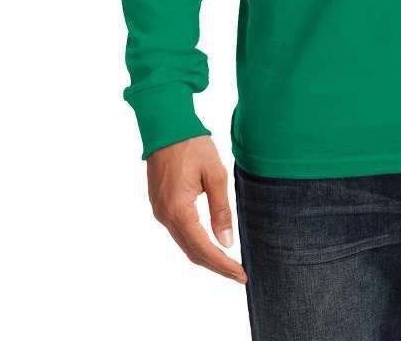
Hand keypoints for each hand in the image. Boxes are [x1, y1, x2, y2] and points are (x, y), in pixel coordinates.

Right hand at [146, 136, 246, 282]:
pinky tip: (210, 243)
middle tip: (239, 274)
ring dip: (205, 256)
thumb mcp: (215, 174)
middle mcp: (164, 215)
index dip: (223, 264)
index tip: (241, 274)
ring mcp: (159, 211)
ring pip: (184, 243)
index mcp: (179, 209)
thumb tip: (226, 242)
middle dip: (216, 266)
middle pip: (191, 251)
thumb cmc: (192, 145)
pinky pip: (178, 231)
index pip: (202, 247)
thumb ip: (221, 209)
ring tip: (229, 263)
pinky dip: (195, 242)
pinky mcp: (159, 205)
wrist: (166, 126)